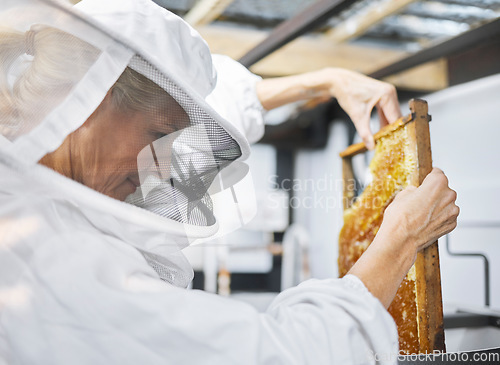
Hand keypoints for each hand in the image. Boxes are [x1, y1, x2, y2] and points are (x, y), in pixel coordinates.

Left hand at [324, 68, 401, 148]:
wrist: (339, 81)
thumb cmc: (347, 94)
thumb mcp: (357, 115)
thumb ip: (364, 132)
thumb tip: (371, 147)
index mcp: (387, 95)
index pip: (395, 118)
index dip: (394, 132)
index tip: (393, 144)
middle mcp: (390, 92)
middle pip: (395, 116)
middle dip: (392, 130)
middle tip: (389, 145)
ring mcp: (387, 92)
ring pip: (391, 114)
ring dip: (387, 126)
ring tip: (384, 140)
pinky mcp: (382, 94)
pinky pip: (386, 110)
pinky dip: (383, 120)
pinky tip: (380, 131)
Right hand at [348, 168, 458, 307]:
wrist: (401, 240)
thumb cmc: (399, 218)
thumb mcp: (402, 195)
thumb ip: (414, 190)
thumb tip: (416, 192)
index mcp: (437, 183)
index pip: (437, 173)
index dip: (429, 177)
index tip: (426, 180)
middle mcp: (449, 196)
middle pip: (443, 189)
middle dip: (433, 193)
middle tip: (420, 200)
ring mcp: (452, 211)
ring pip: (446, 204)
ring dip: (437, 206)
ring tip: (421, 213)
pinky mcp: (451, 225)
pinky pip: (446, 217)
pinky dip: (439, 218)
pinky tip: (425, 221)